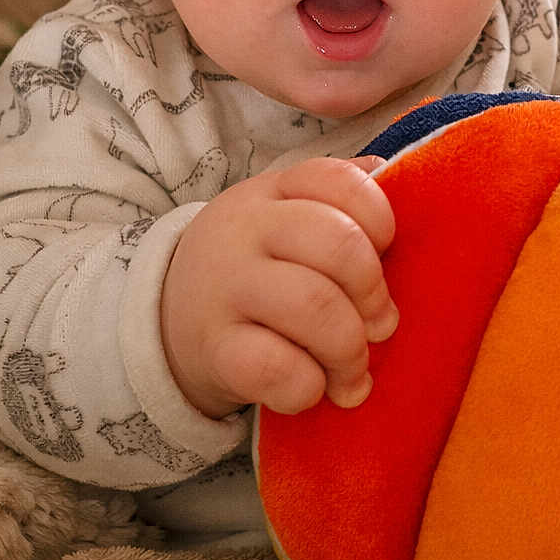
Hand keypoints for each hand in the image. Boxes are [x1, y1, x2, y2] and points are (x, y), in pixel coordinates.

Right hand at [160, 157, 396, 419]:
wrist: (170, 318)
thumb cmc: (256, 266)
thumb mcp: (285, 215)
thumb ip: (339, 198)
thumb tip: (390, 171)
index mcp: (274, 191)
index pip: (340, 180)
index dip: (380, 220)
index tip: (383, 254)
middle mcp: (247, 230)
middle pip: (339, 245)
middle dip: (374, 295)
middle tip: (381, 326)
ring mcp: (227, 288)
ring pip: (315, 307)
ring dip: (351, 350)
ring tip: (353, 373)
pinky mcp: (215, 348)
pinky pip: (277, 368)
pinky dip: (309, 387)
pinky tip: (313, 389)